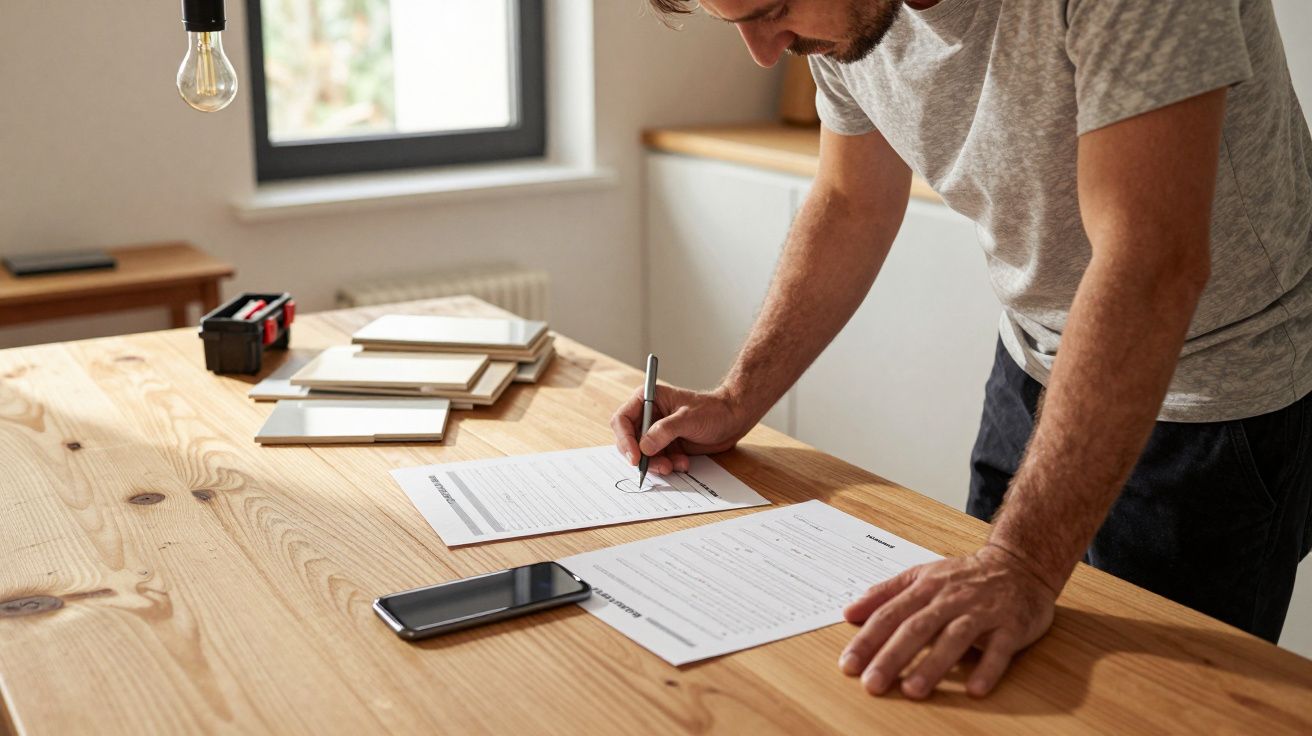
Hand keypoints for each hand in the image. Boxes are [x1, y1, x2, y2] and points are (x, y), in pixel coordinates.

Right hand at [609, 384, 752, 474]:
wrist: (732, 420)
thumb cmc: (713, 410)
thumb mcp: (688, 418)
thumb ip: (664, 431)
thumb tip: (644, 447)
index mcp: (648, 399)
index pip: (622, 420)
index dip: (625, 439)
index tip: (636, 457)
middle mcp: (648, 416)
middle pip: (629, 441)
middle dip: (642, 457)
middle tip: (659, 466)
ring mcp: (656, 432)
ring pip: (643, 455)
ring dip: (657, 464)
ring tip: (675, 465)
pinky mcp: (666, 446)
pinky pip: (657, 461)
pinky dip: (668, 465)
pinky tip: (683, 463)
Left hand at [838, 544, 1057, 698]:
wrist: (1019, 564)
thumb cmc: (964, 576)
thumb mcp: (921, 576)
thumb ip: (885, 593)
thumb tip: (848, 612)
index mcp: (926, 587)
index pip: (890, 614)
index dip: (868, 640)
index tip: (848, 665)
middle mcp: (951, 598)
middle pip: (917, 628)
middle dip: (892, 656)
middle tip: (872, 683)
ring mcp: (982, 612)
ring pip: (955, 637)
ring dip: (933, 664)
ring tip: (913, 690)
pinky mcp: (1011, 625)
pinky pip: (999, 649)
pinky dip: (988, 669)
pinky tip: (974, 689)